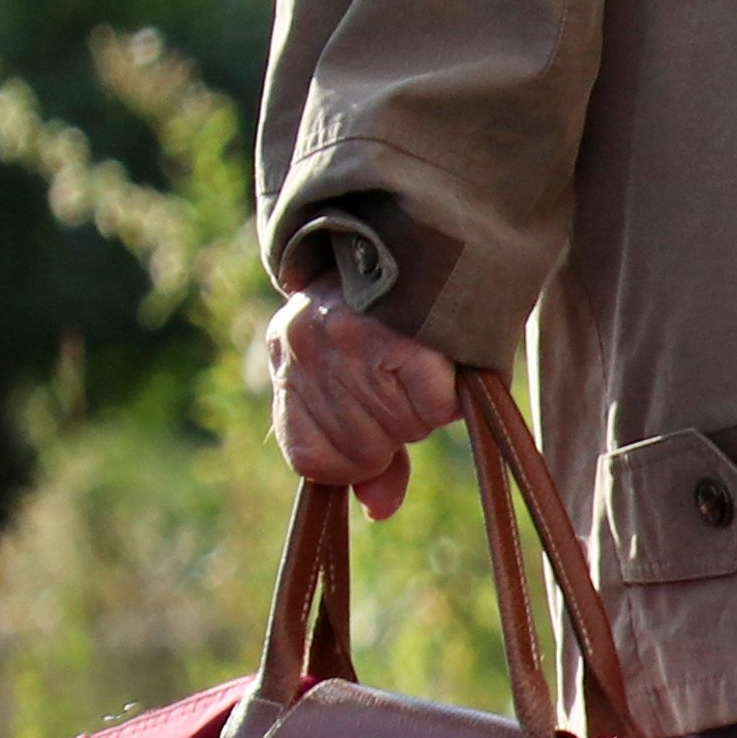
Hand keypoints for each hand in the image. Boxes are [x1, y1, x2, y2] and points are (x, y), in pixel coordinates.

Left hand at [263, 293, 462, 512]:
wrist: (419, 227)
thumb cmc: (386, 312)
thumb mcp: (351, 372)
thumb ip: (356, 445)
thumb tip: (377, 510)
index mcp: (286, 351)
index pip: (308, 457)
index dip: (348, 464)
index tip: (373, 443)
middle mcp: (309, 345)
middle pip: (360, 451)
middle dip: (391, 434)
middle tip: (400, 388)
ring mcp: (354, 340)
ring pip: (402, 430)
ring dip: (422, 411)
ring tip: (419, 361)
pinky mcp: (403, 337)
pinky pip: (435, 410)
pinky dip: (450, 396)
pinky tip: (441, 360)